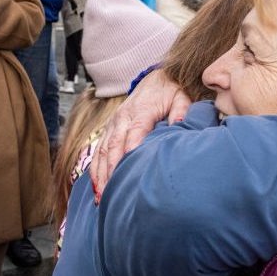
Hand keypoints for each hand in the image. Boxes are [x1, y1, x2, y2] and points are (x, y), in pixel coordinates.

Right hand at [90, 70, 190, 199]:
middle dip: (110, 170)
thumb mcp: (180, 97)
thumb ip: (181, 110)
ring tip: (100, 196)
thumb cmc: (169, 92)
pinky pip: (97, 151)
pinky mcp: (108, 130)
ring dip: (100, 174)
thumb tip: (181, 123)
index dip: (130, 151)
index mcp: (141, 110)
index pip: (134, 132)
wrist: (154, 79)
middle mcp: (121, 118)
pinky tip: (96, 187)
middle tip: (111, 192)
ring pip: (102, 151)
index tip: (128, 170)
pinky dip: (95, 170)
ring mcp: (112, 124)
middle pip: (113, 146)